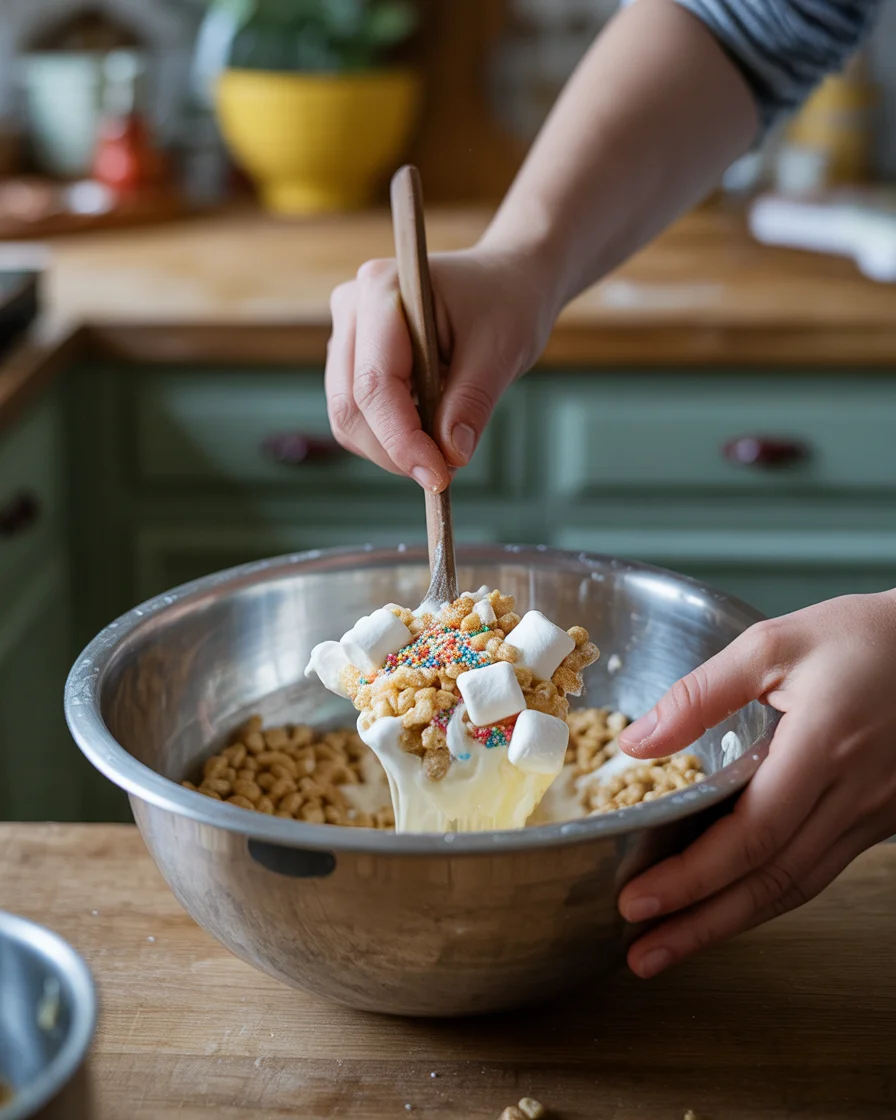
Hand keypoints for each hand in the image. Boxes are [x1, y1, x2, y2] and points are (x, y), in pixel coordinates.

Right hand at [326, 246, 553, 490]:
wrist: (505, 282)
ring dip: (391, 449)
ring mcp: (347, 334)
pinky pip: (357, 416)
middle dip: (395, 451)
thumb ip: (472, 401)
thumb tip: (450, 455)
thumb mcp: (502, 350)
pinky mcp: (352, 359)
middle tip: (446, 471)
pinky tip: (428, 430)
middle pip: (350, 407)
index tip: (439, 477)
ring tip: (443, 446)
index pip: (375, 384)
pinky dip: (389, 438)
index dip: (401, 440)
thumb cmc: (506, 303)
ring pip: (348, 419)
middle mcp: (352, 308)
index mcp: (382, 289)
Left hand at [615, 591, 895, 978]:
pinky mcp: (880, 818)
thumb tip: (636, 743)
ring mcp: (874, 814)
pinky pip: (819, 870)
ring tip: (673, 946)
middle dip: (702, 923)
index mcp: (823, 747)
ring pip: (798, 886)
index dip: (691, 877)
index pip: (750, 835)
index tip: (636, 901)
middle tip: (644, 954)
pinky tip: (733, 905)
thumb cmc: (864, 638)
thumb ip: (700, 694)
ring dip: (732, 922)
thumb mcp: (774, 644)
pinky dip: (770, 896)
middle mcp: (853, 794)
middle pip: (772, 880)